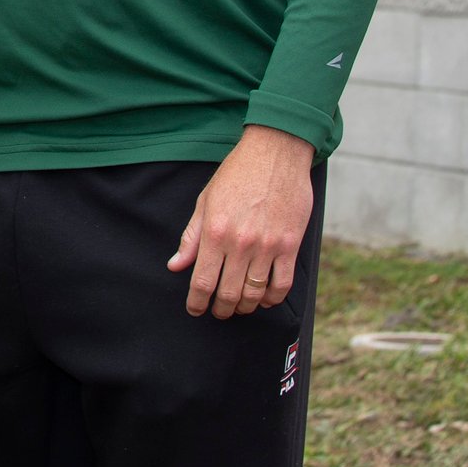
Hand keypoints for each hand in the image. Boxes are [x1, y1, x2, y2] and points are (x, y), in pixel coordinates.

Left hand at [167, 125, 316, 317]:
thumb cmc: (236, 175)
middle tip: (218, 311)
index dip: (197, 301)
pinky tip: (265, 299)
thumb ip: (191, 238)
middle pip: (229, 292)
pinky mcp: (291, 245)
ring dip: (246, 306)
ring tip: (239, 306)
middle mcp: (240, 243)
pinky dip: (273, 298)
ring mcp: (268, 246)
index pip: (203, 280)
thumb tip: (176, 265)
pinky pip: (282, 283)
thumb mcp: (205, 202)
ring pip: (256, 293)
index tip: (195, 309)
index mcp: (215, 232)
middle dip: (221, 308)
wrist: (274, 155)